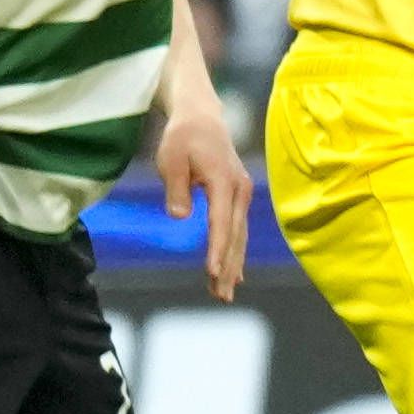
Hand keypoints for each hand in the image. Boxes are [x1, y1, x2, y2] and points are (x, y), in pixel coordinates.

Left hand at [152, 80, 254, 296]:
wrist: (200, 117)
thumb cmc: (182, 137)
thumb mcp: (171, 158)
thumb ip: (175, 188)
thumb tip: (179, 216)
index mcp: (223, 180)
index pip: (221, 222)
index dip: (217, 249)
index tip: (213, 273)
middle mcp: (239, 189)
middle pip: (234, 235)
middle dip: (228, 267)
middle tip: (221, 296)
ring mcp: (241, 193)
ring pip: (238, 236)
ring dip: (233, 265)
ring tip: (224, 293)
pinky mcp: (237, 197)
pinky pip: (237, 230)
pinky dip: (235, 253)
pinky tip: (235, 274)